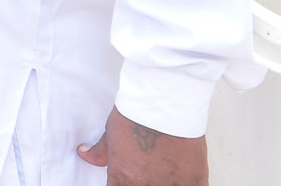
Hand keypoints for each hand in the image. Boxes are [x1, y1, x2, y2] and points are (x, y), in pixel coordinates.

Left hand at [78, 108, 207, 185]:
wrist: (163, 103)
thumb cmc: (137, 114)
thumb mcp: (111, 133)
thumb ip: (100, 152)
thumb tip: (85, 154)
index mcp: (123, 178)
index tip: (125, 182)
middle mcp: (146, 185)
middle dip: (142, 184)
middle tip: (145, 176)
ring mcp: (172, 184)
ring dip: (163, 184)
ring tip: (162, 175)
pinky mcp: (195, 180)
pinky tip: (182, 181)